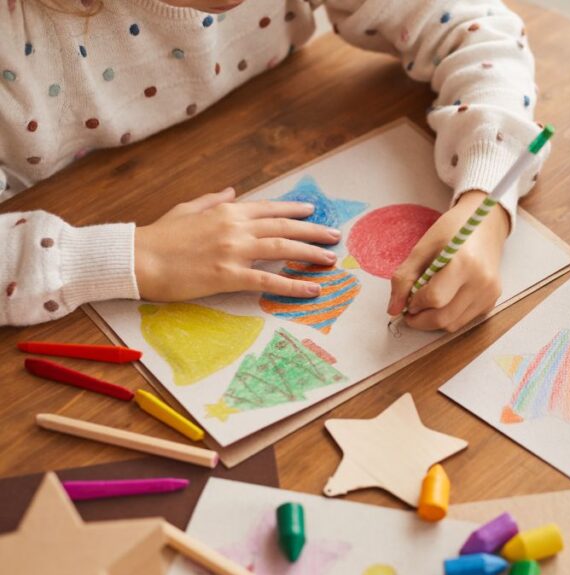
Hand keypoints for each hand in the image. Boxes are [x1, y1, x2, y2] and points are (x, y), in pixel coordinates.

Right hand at [134, 188, 341, 300]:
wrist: (136, 258)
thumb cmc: (158, 236)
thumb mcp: (187, 209)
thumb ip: (213, 201)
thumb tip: (231, 192)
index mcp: (226, 211)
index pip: (269, 209)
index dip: (294, 211)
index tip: (312, 212)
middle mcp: (235, 227)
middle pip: (284, 228)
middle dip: (313, 232)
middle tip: (334, 236)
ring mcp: (234, 251)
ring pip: (283, 250)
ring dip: (310, 254)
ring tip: (330, 260)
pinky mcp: (229, 275)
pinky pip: (269, 281)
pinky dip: (293, 284)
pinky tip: (312, 289)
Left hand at [387, 190, 508, 331]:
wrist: (485, 224)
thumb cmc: (453, 231)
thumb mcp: (423, 247)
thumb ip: (405, 277)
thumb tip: (393, 309)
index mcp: (464, 262)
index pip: (434, 298)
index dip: (415, 303)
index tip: (409, 298)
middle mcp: (482, 282)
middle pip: (443, 318)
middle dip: (420, 320)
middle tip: (411, 310)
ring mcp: (489, 294)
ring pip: (453, 325)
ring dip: (434, 320)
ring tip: (427, 303)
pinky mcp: (492, 301)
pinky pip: (464, 321)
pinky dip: (449, 317)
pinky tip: (445, 300)